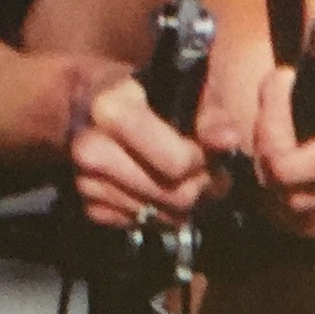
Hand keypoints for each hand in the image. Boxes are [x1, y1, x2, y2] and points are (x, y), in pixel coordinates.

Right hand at [69, 66, 214, 229]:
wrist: (86, 104)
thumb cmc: (144, 91)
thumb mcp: (179, 89)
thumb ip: (208, 115)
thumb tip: (228, 141)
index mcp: (112, 110)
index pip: (176, 163)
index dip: (202, 162)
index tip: (208, 152)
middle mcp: (91, 149)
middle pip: (173, 196)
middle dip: (200, 188)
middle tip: (208, 173)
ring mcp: (86, 181)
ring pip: (160, 217)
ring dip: (182, 205)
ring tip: (186, 180)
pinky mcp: (88, 206)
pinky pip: (140, 224)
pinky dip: (157, 213)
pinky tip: (159, 190)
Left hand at [248, 64, 314, 236]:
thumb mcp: (297, 85)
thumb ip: (278, 88)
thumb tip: (277, 90)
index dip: (283, 166)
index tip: (265, 159)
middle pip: (310, 196)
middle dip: (276, 186)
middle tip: (264, 170)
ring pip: (309, 218)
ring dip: (280, 205)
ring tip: (275, 182)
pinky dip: (297, 220)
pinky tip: (293, 198)